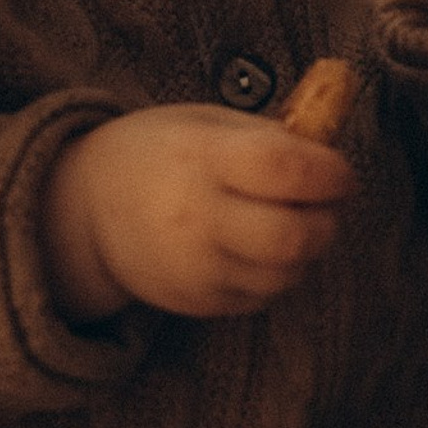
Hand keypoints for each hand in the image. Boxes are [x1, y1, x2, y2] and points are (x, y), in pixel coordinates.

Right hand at [41, 105, 353, 321]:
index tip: (340, 171)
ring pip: (287, 273)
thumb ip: (268, 136)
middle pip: (294, 236)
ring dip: (307, 248)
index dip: (330, 172)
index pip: (284, 169)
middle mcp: (197, 218)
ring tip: (292, 220)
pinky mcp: (199, 302)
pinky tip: (259, 245)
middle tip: (327, 202)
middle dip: (328, 220)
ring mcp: (197, 267)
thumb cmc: (160, 153)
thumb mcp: (205, 124)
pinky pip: (263, 294)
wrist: (88, 209)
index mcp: (201, 159)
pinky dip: (277, 271)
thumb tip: (333, 148)